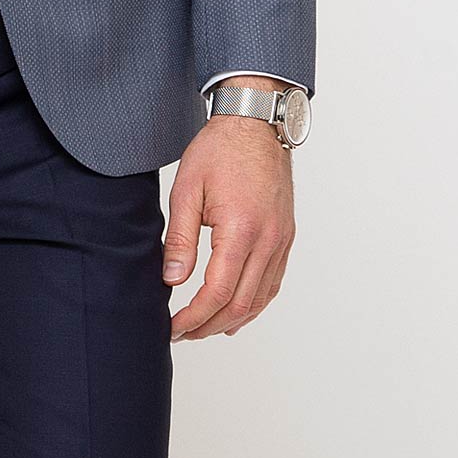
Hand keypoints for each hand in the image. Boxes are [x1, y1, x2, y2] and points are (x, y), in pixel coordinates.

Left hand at [162, 118, 294, 341]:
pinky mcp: (286, 237)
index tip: (173, 327)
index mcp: (241, 230)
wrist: (256, 124)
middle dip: (209, 326)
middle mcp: (268, 240)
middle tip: (183, 333)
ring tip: (203, 328)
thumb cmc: (219, 151)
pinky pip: (273, 282)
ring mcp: (282, 240)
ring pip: (260, 298)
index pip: (216, 292)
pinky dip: (254, 304)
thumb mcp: (187, 191)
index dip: (193, 317)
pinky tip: (236, 312)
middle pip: (240, 304)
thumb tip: (172, 281)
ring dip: (231, 320)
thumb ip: (179, 240)